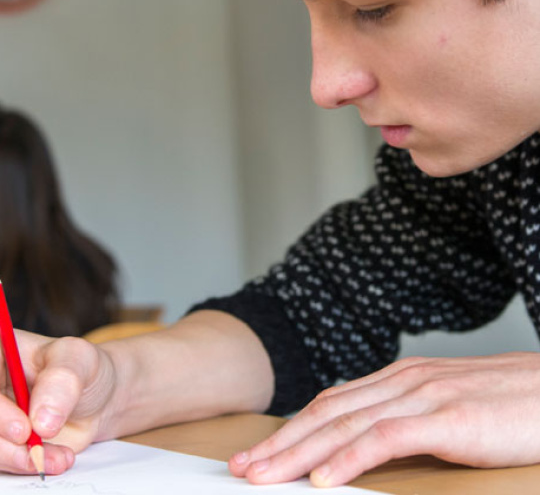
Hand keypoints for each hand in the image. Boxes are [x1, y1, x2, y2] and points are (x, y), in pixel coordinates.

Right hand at [0, 331, 114, 475]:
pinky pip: (3, 461)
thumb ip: (62, 380)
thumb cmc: (84, 369)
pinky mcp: (3, 441)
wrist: (98, 398)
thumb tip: (41, 420)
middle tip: (36, 448)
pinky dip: (27, 465)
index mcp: (0, 353)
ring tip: (59, 456)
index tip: (22, 429)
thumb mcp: (79, 359)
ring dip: (19, 458)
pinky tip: (56, 459)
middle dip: (4, 442)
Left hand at [229, 352, 539, 486]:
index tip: (262, 452)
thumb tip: (370, 440)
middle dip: (282, 442)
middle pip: (328, 413)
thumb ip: (407, 417)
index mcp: (401, 378)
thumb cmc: (507, 403)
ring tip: (266, 476)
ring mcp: (422, 396)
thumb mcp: (446, 406)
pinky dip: (349, 458)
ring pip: (345, 424)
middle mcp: (403, 381)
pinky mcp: (446, 418)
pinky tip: (325, 479)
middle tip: (244, 468)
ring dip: (301, 453)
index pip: (333, 403)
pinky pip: (385, 439)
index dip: (293, 429)